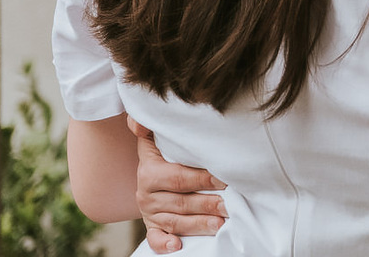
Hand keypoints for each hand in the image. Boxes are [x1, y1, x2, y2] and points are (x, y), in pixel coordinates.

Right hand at [128, 116, 227, 252]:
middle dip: (207, 204)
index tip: (224, 180)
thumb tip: (140, 124)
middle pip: (180, 202)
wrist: (151, 171)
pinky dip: (164, 244)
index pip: (178, 177)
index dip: (202, 179)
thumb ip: (149, 126)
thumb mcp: (156, 137)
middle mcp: (147, 195)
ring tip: (219, 224)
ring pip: (175, 222)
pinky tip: (178, 246)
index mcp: (150, 172)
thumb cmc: (164, 151)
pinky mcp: (152, 226)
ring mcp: (150, 213)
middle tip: (229, 206)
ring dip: (198, 225)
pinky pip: (155, 239)